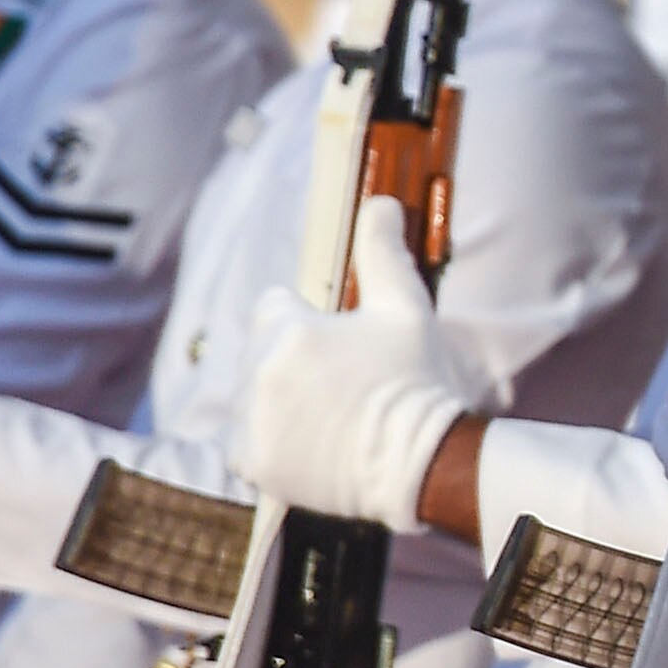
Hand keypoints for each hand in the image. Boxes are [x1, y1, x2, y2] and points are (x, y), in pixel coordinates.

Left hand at [239, 201, 484, 533]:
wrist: (423, 464)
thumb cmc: (418, 383)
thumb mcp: (407, 310)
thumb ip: (383, 254)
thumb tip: (381, 203)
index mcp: (288, 329)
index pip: (273, 308)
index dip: (309, 326)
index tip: (342, 351)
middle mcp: (259, 371)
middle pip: (260, 353)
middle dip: (291, 364)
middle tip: (343, 390)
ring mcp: (250, 420)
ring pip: (251, 397)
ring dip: (278, 403)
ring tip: (329, 421)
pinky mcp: (250, 461)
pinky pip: (244, 444)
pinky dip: (269, 447)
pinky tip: (309, 448)